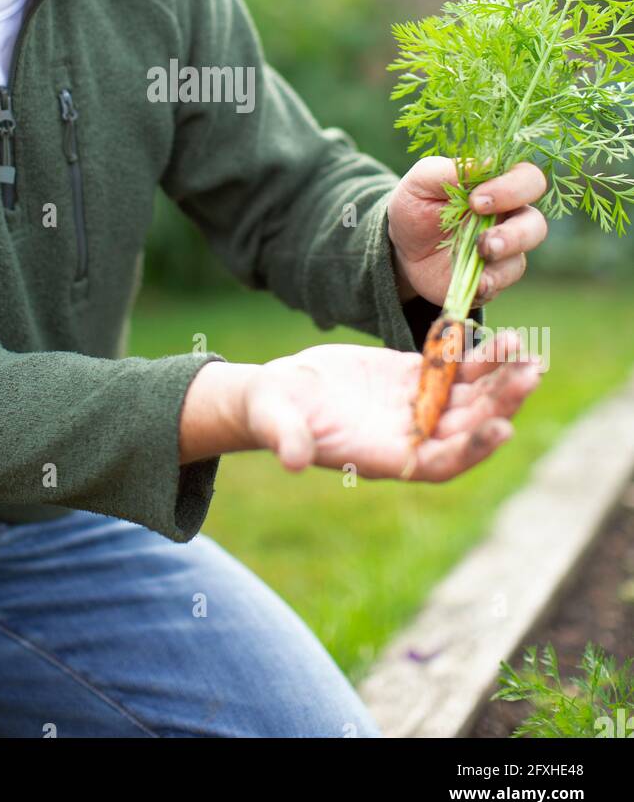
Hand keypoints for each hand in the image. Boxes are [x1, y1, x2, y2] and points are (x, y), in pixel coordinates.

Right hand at [242, 330, 542, 479]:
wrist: (277, 394)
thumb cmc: (272, 412)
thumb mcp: (276, 422)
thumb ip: (287, 440)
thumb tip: (292, 460)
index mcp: (384, 456)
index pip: (439, 462)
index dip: (471, 448)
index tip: (502, 429)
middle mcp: (409, 437)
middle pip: (465, 426)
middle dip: (499, 404)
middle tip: (530, 376)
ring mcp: (414, 407)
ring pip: (467, 398)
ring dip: (498, 379)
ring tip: (526, 354)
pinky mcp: (412, 378)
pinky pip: (453, 370)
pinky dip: (478, 357)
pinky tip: (502, 339)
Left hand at [387, 156, 547, 307]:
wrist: (400, 247)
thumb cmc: (417, 205)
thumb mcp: (422, 181)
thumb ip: (450, 170)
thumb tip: (488, 164)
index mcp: (497, 186)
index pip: (528, 180)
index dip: (511, 189)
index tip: (475, 201)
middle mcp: (508, 218)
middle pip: (535, 223)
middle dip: (516, 232)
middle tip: (483, 237)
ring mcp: (502, 251)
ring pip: (522, 257)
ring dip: (505, 257)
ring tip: (482, 253)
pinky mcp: (491, 278)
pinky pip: (503, 282)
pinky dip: (492, 282)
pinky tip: (478, 281)